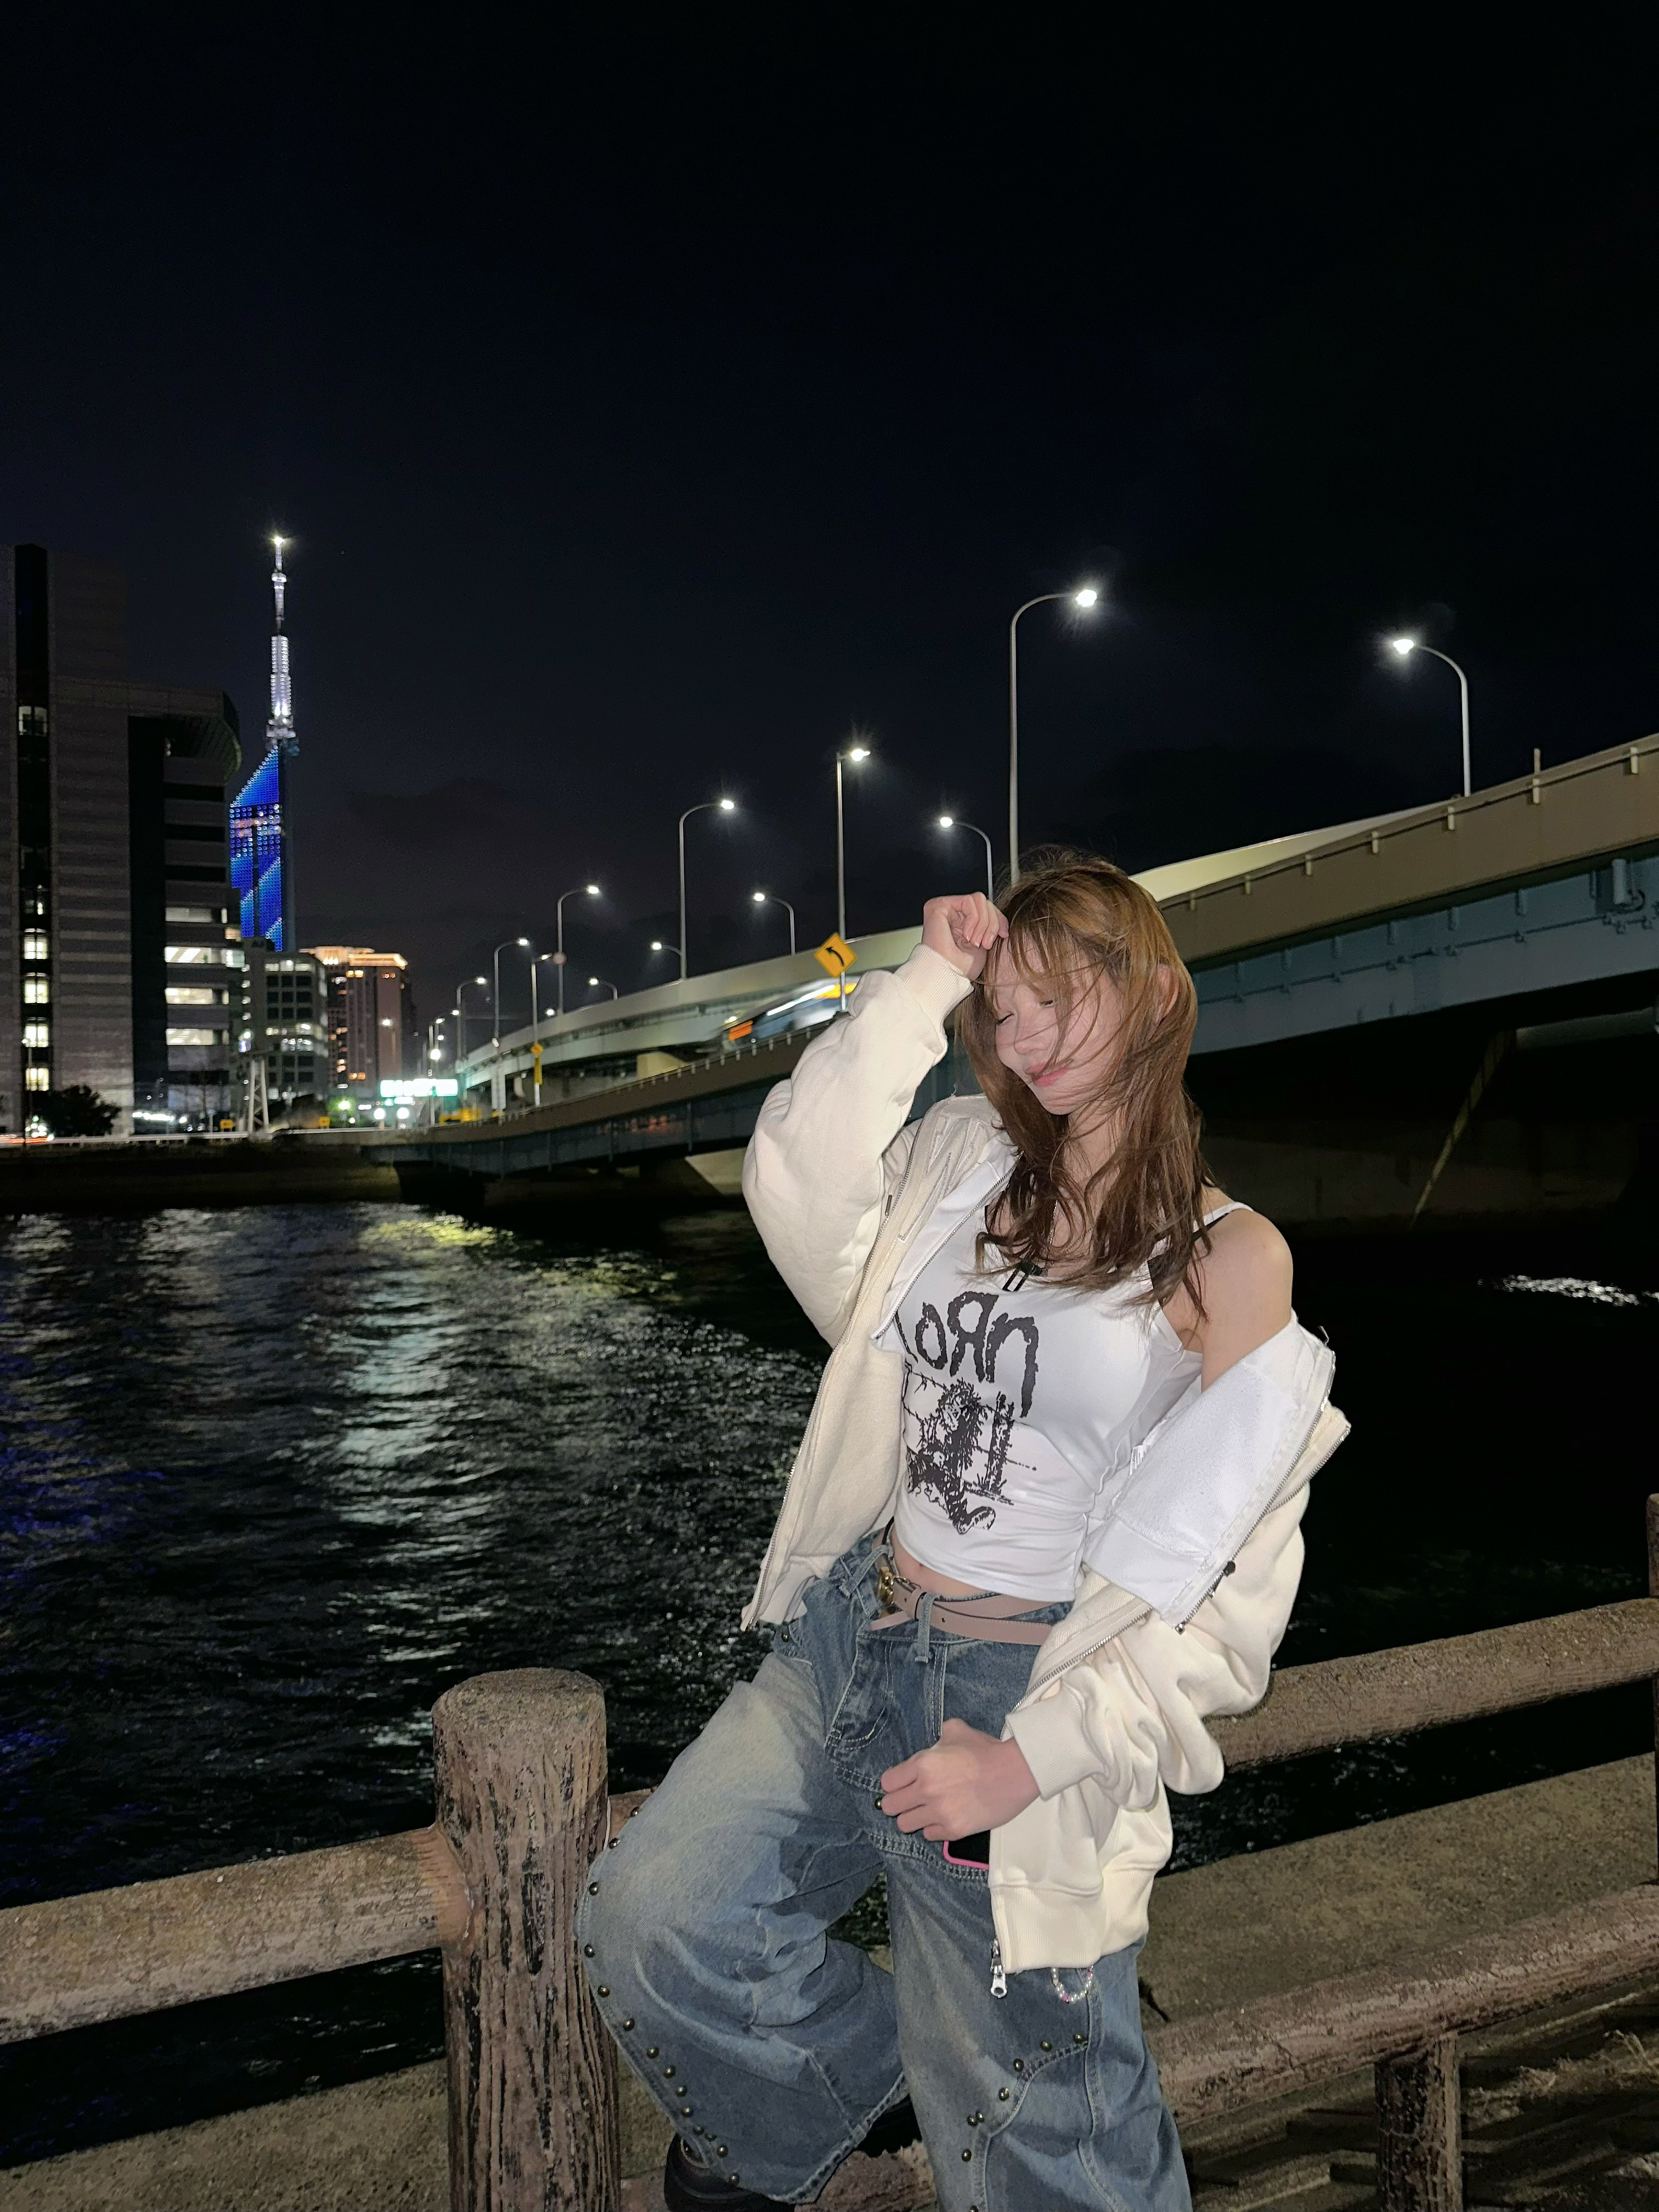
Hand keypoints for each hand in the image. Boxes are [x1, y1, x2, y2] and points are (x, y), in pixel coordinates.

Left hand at [878, 1718, 1040, 1840]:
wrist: (1015, 1772)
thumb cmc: (986, 1750)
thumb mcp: (956, 1730)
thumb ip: (937, 1737)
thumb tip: (932, 1744)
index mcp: (922, 1764)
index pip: (887, 1783)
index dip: (894, 1783)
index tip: (902, 1784)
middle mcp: (925, 1789)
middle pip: (890, 1807)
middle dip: (897, 1802)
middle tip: (911, 1800)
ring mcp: (939, 1812)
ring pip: (905, 1824)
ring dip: (914, 1817)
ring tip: (927, 1811)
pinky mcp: (954, 1830)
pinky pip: (929, 1835)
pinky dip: (934, 1828)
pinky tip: (945, 1817)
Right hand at [921, 893, 1007, 982]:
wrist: (948, 975)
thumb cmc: (962, 967)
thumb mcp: (984, 942)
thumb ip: (991, 924)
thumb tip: (1001, 918)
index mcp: (963, 922)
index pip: (986, 909)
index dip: (999, 919)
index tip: (1004, 934)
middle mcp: (953, 913)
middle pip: (985, 902)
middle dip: (991, 923)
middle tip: (985, 944)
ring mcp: (946, 908)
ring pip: (979, 899)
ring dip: (983, 923)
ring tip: (975, 941)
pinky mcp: (939, 905)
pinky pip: (969, 901)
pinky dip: (973, 918)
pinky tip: (966, 935)